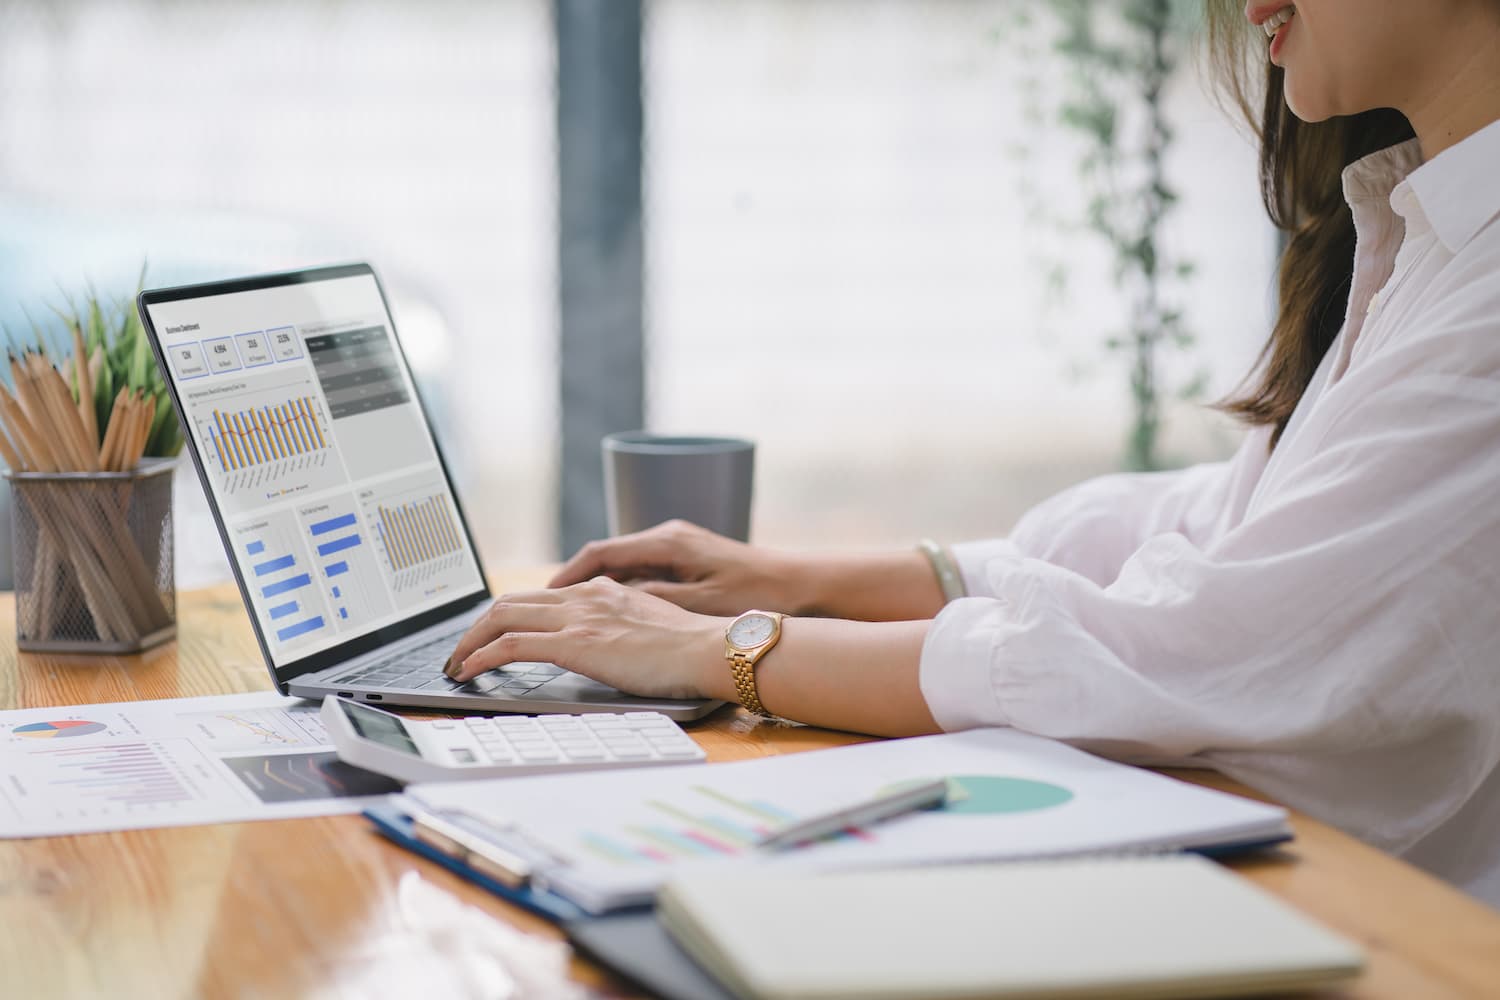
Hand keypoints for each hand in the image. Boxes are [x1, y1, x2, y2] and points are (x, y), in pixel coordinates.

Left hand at [445, 576, 729, 699]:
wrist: (709, 649)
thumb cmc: (693, 649)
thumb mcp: (650, 630)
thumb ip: (623, 630)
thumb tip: (610, 649)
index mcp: (603, 591)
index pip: (540, 595)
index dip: (508, 613)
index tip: (492, 634)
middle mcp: (585, 596)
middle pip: (512, 600)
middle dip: (478, 625)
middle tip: (461, 651)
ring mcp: (578, 617)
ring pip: (502, 616)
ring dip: (469, 640)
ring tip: (455, 663)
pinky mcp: (575, 643)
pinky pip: (510, 645)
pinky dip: (481, 656)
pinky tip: (468, 672)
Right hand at [549, 519, 804, 615]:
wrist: (804, 586)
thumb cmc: (757, 595)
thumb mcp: (699, 604)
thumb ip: (652, 601)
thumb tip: (608, 602)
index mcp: (667, 542)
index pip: (599, 553)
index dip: (566, 576)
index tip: (542, 598)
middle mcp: (668, 537)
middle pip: (606, 557)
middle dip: (572, 583)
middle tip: (545, 610)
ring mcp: (679, 547)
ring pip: (623, 566)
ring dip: (596, 587)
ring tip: (569, 616)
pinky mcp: (690, 561)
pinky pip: (642, 572)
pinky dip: (621, 590)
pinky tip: (613, 614)